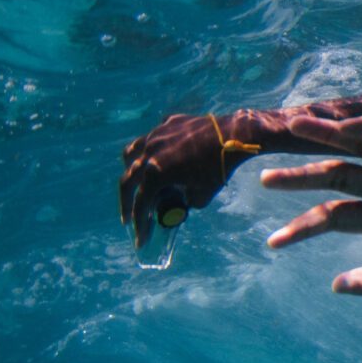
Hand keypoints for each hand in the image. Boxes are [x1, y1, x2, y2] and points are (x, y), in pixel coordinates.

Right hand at [119, 111, 266, 247]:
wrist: (235, 135)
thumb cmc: (219, 168)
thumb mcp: (203, 194)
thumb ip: (187, 203)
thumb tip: (181, 203)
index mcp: (155, 172)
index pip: (141, 203)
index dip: (140, 224)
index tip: (140, 239)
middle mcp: (149, 152)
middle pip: (128, 180)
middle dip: (126, 202)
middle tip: (128, 218)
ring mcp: (156, 135)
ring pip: (131, 153)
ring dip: (130, 170)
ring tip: (134, 182)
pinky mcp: (168, 123)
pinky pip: (152, 138)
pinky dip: (150, 150)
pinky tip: (157, 157)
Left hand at [260, 115, 361, 294]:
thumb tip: (334, 286)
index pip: (332, 216)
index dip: (301, 228)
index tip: (272, 244)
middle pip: (335, 176)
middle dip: (300, 178)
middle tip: (265, 180)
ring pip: (358, 147)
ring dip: (327, 137)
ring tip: (295, 125)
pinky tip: (348, 129)